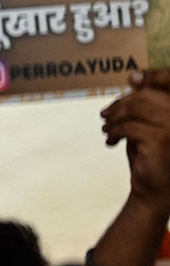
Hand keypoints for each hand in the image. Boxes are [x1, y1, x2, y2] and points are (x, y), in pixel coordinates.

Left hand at [102, 70, 169, 213]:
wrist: (154, 189)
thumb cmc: (151, 154)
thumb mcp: (149, 123)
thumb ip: (145, 104)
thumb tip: (136, 76)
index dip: (154, 75)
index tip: (133, 77)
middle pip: (147, 96)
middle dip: (121, 104)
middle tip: (105, 116)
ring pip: (135, 109)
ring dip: (115, 118)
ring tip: (107, 130)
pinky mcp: (160, 139)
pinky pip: (128, 126)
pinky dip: (114, 132)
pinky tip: (111, 140)